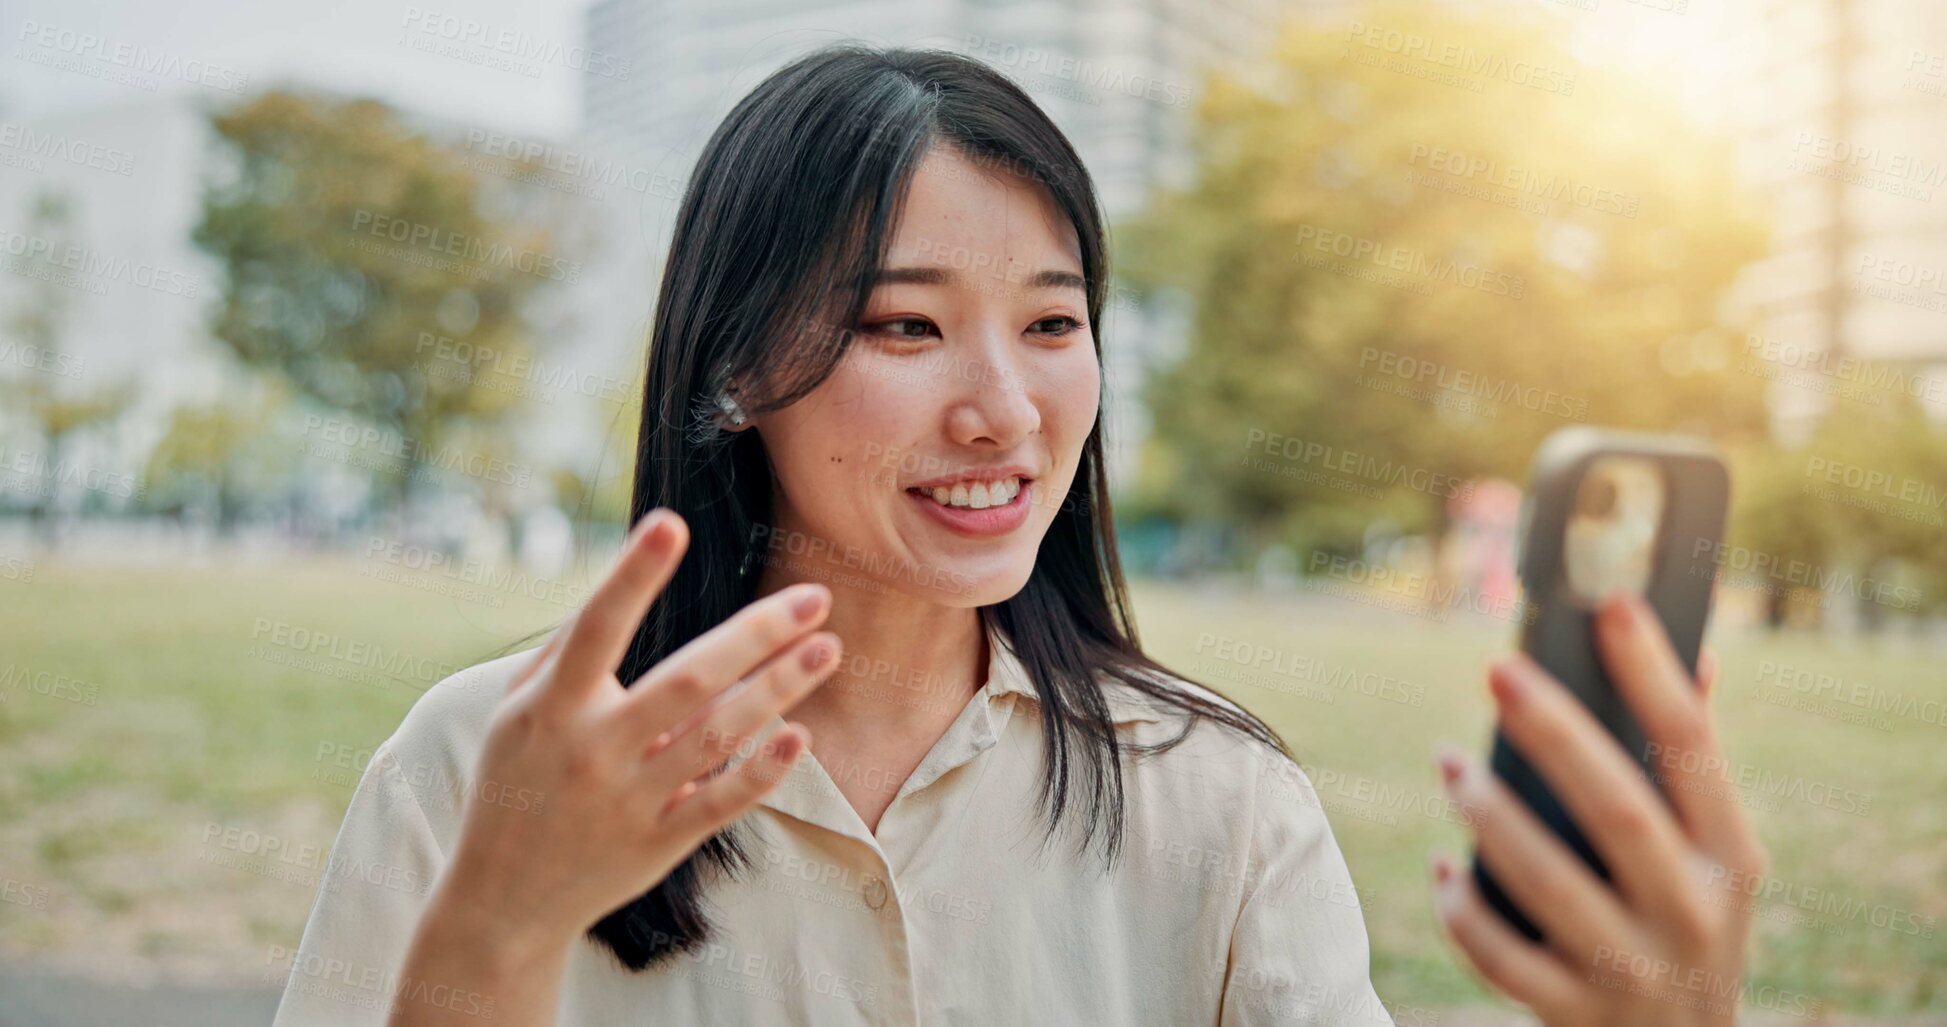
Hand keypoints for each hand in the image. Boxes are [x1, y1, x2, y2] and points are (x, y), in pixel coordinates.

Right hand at [425, 508, 841, 966]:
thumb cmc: (515, 783)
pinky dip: (763, 771)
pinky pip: (721, 803)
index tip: (671, 523)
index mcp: (550, 707)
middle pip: (687, 681)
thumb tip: (617, 580)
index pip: (596, 629)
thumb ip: (563, 652)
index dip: (631, 575)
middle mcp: (592, 750)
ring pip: (716, 737)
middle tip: (816, 598)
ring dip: (779, 690)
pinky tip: (800, 734)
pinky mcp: (657, 844)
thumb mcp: (514, 714)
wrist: (501, 901)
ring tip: (827, 648)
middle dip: (756, 634)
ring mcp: (628, 801)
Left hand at [1430, 592, 1768, 1025]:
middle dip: (1556, 735)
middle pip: (1618, 812)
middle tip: (1498, 669)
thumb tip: (1697, 655)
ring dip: (1490, 816)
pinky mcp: (1576, 1015)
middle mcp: (1693, 914)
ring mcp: (1634, 969)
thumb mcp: (1717, 860)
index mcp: (1731, 859)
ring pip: (1549, 885)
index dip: (1656, 678)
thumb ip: (1696, 766)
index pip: (1696, 754)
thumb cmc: (1687, 925)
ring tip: (1449, 762)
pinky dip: (1464, 910)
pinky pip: (1503, 958)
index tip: (1613, 607)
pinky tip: (1442, 869)